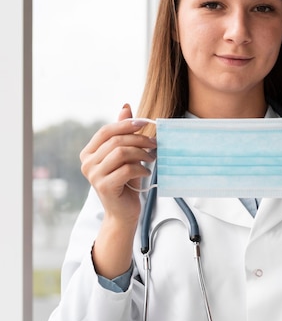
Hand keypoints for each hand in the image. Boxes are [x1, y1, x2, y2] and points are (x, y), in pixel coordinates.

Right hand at [80, 104, 155, 225]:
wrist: (123, 213)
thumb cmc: (125, 184)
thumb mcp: (125, 156)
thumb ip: (123, 134)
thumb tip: (125, 107)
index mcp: (88, 153)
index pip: (107, 131)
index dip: (126, 124)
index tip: (145, 124)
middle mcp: (87, 163)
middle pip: (116, 140)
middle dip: (139, 139)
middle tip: (155, 144)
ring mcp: (94, 175)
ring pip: (121, 153)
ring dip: (141, 153)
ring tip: (152, 158)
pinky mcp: (104, 186)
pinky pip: (126, 169)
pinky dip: (140, 168)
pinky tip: (146, 172)